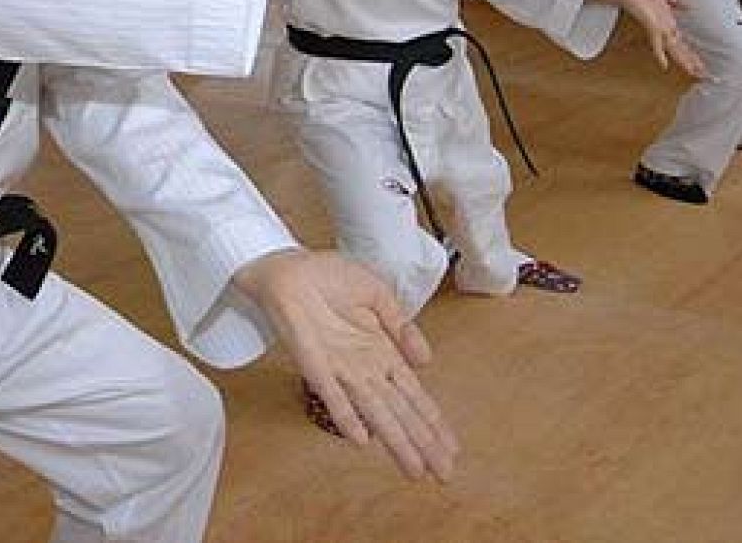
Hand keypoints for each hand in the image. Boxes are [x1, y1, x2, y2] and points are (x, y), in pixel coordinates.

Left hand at [232, 248, 458, 481]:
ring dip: (395, 441)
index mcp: (381, 351)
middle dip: (423, 443)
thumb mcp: (377, 294)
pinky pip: (332, 395)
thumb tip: (426, 361)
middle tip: (444, 474)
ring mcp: (341, 369)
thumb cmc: (328, 277)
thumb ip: (402, 326)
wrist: (289, 267)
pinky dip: (347, 417)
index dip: (432, 421)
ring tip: (415, 469)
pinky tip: (363, 440)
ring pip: (374, 412)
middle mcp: (364, 367)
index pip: (412, 395)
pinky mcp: (314, 365)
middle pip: (400, 412)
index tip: (451, 448)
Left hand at [594, 0, 704, 76]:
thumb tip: (690, 7)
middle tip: (702, 74)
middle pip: (680, 50)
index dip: (691, 55)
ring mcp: (658, 31)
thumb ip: (676, 3)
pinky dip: (660, 55)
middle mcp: (664, 31)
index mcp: (667, 26)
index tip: (700, 65)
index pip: (682, 44)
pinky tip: (664, 66)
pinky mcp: (651, 28)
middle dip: (692, 61)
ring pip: (674, 49)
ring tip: (694, 71)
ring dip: (684, 60)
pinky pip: (656, 44)